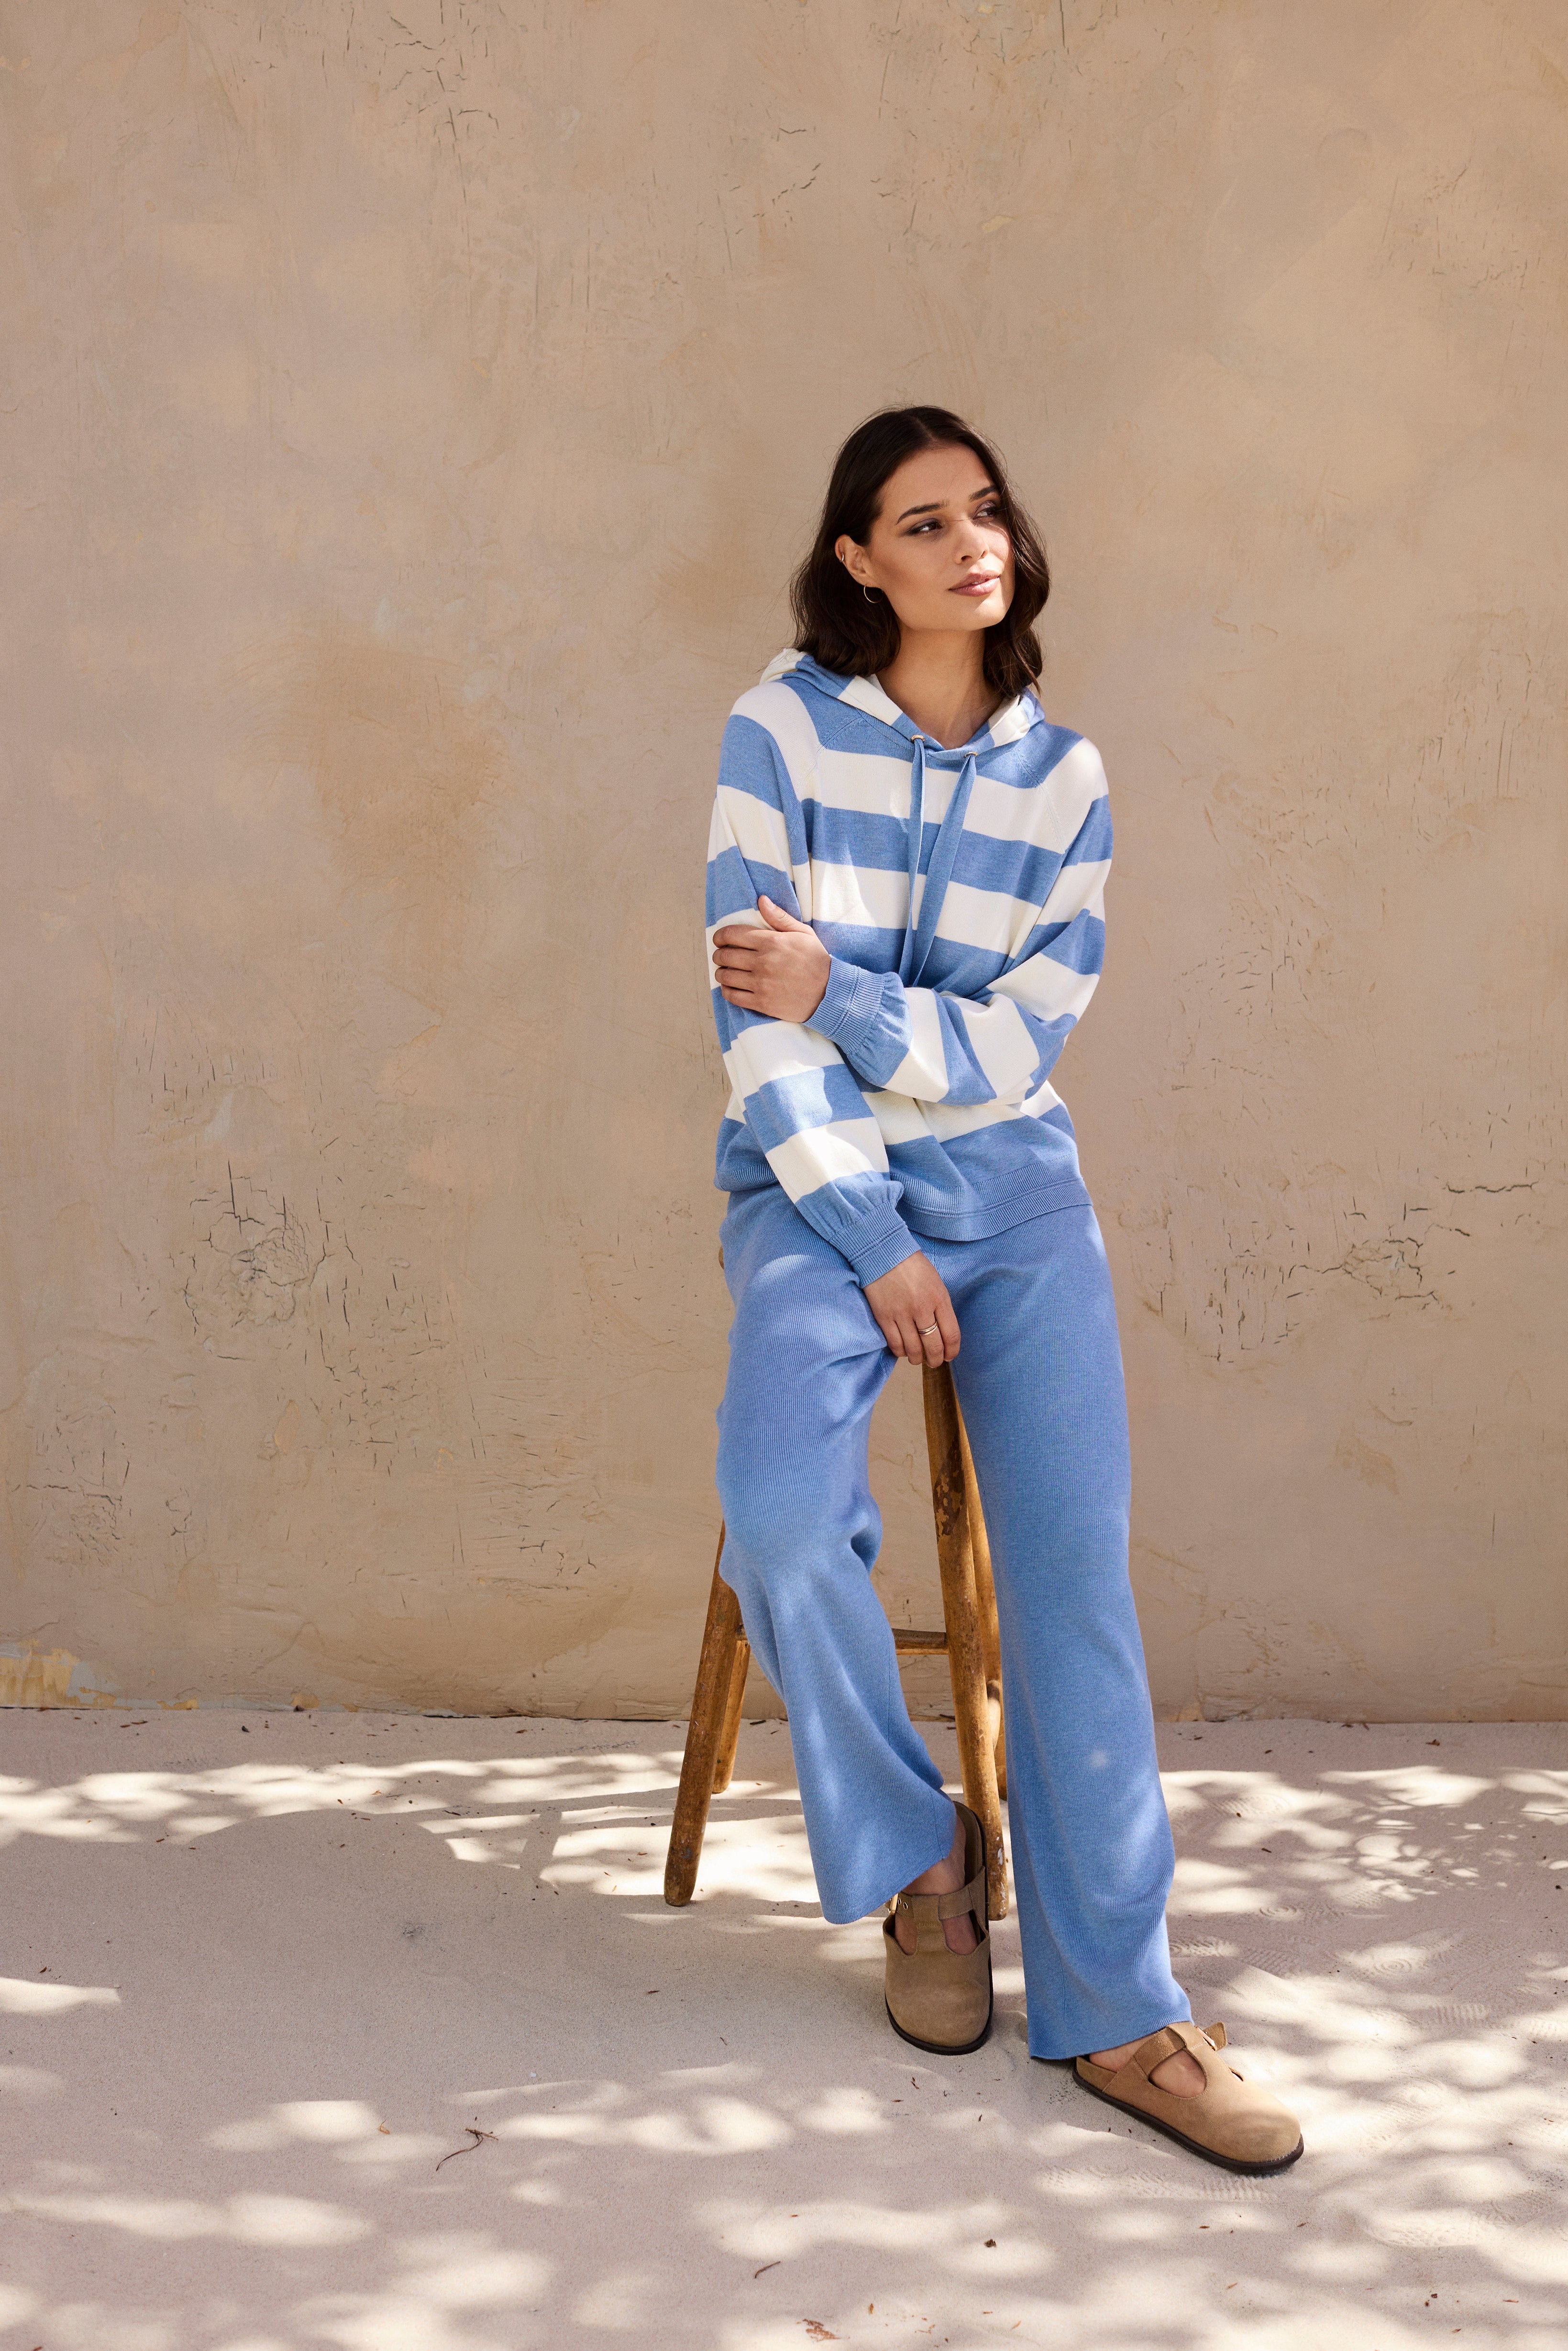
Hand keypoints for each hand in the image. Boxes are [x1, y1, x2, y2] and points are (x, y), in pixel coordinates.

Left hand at [712, 896, 831, 1022]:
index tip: (719, 939)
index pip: (732, 935)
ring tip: (724, 972)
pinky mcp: (762, 1002)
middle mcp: (763, 962)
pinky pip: (733, 996)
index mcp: (771, 942)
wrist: (830, 992)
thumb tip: (761, 900)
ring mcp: (761, 983)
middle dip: (719, 954)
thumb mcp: (803, 933)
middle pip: (725, 955)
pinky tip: (730, 987)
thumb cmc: (816, 960)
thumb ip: (779, 917)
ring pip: (725, 976)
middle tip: (721, 956)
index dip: (720, 936)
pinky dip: (726, 991)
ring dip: (721, 972)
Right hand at [863, 1253, 959, 1366]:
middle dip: (935, 1359)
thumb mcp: (936, 1282)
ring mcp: (902, 1314)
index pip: (951, 1335)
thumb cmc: (913, 1266)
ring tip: (917, 1358)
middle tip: (934, 1362)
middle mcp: (922, 1309)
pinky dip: (900, 1352)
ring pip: (913, 1349)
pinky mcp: (884, 1317)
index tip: (949, 1356)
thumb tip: (942, 1330)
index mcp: (939, 1298)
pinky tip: (902, 1351)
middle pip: (933, 1346)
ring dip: (917, 1358)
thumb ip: (940, 1305)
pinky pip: (895, 1344)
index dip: (952, 1351)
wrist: (883, 1253)